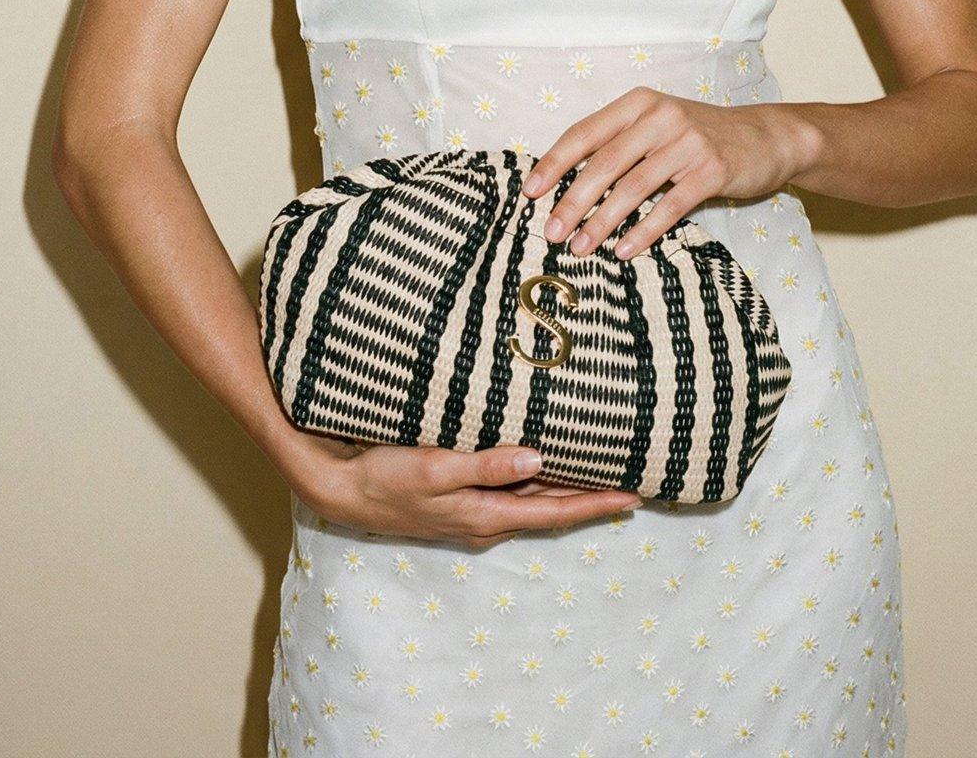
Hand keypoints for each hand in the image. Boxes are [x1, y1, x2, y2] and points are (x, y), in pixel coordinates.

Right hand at [279, 432, 640, 548]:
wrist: (342, 490)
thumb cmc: (387, 478)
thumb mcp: (436, 469)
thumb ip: (487, 466)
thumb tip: (537, 459)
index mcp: (486, 513)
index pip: (555, 509)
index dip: (596, 502)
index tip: (634, 495)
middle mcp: (486, 517)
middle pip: (551, 508)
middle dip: (591, 497)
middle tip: (632, 482)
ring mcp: (473, 510)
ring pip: (533, 500)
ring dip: (566, 489)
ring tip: (600, 472)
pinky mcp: (460, 496)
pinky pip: (512, 491)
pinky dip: (537, 481)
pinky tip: (544, 464)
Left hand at [521, 88, 804, 258]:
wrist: (766, 136)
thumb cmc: (699, 137)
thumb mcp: (657, 126)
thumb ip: (619, 145)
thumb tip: (566, 184)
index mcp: (638, 103)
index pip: (584, 133)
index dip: (554, 163)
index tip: (530, 192)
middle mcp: (660, 117)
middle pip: (603, 163)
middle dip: (572, 201)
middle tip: (551, 232)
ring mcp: (687, 142)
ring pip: (632, 187)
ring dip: (602, 222)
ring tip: (580, 248)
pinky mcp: (712, 170)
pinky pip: (669, 206)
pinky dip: (643, 231)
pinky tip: (624, 250)